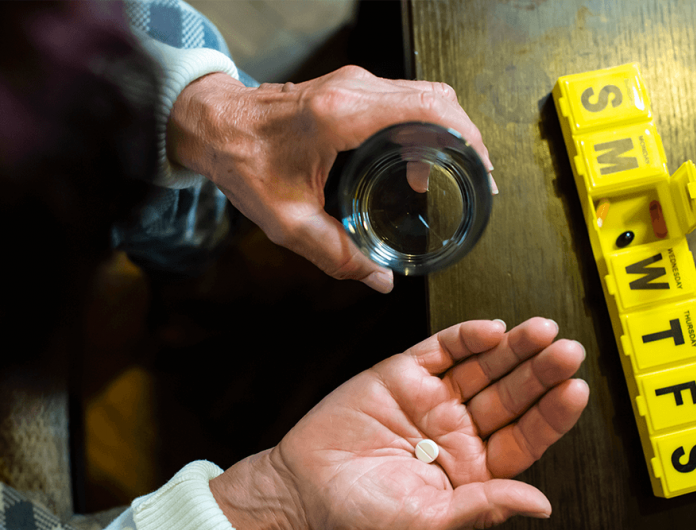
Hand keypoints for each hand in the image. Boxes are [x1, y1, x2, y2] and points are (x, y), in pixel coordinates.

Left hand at [166, 66, 495, 293]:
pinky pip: (404, 99)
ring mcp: (354, 84)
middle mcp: (355, 90)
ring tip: (453, 174)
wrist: (213, 124)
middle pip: (438, 98)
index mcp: (342, 116)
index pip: (429, 110)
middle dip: (467, 138)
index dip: (467, 139)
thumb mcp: (287, 221)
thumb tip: (380, 279)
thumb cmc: (243, 163)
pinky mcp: (350, 89)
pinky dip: (425, 126)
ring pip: (425, 95)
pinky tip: (419, 164)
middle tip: (476, 180)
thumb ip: (336, 255)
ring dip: (447, 131)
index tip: (482, 172)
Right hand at [211, 317, 588, 529]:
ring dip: (513, 348)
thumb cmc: (361, 515)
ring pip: (483, 366)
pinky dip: (466, 337)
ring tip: (541, 332)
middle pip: (510, 395)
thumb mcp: (427, 521)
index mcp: (472, 467)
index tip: (576, 391)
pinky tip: (491, 331)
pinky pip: (442, 350)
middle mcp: (458, 429)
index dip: (551, 414)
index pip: (524, 437)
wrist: (301, 491)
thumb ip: (482, 507)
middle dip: (539, 372)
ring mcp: (432, 398)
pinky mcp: (403, 373)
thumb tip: (541, 504)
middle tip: (566, 351)